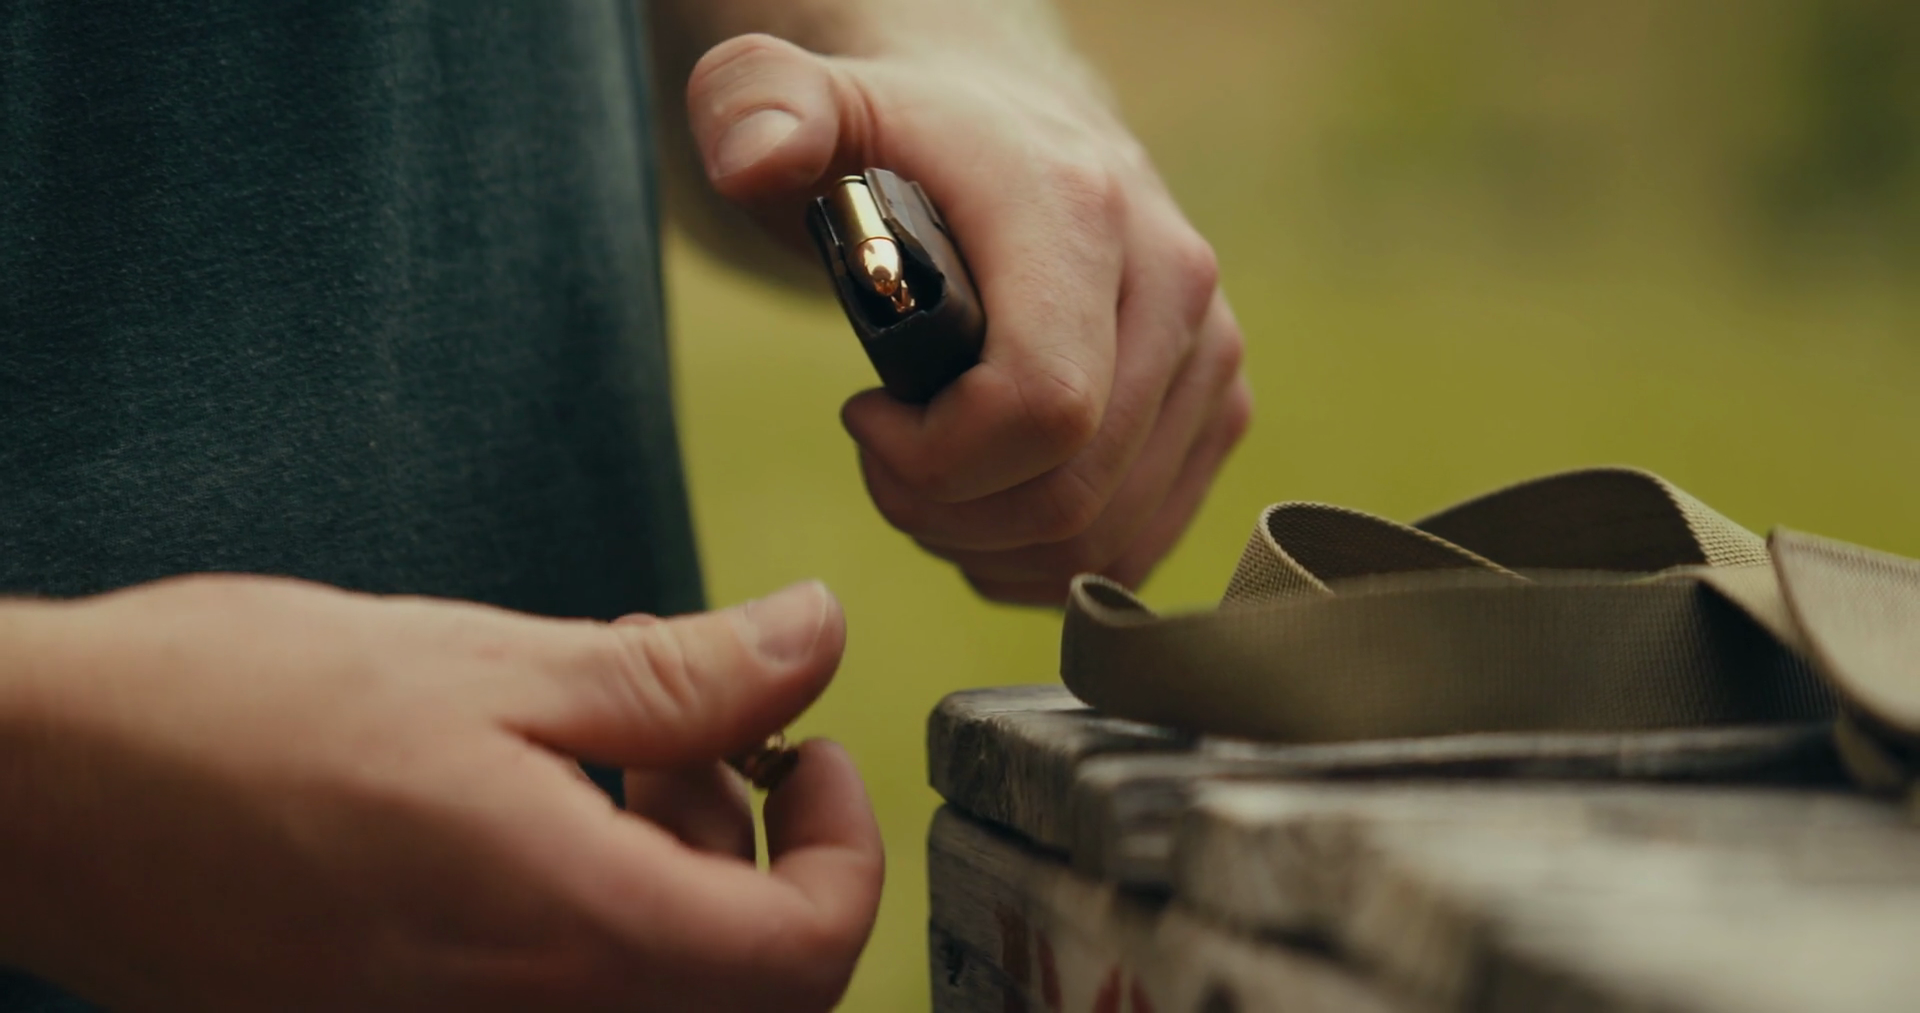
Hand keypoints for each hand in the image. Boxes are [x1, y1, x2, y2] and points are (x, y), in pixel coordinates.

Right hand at [0, 575, 880, 1011]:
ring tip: (590, 740)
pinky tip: (523, 797)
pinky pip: (552, 993)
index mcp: (566, 932)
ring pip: (650, 988)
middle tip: (683, 729)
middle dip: (747, 847)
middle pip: (738, 980)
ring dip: (668, 870)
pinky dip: (585, 906)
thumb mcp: (490, 665)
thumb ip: (680, 675)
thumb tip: (817, 636)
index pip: (806, 954)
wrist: (36, 789)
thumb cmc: (237, 712)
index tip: (814, 753)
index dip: (845, 851)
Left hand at [683, 33, 1252, 604]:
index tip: (863, 413)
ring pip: (1104, 541)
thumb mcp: (799, 100)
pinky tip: (987, 504)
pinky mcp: (1220, 409)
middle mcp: (1174, 282)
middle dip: (945, 513)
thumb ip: (757, 108)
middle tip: (883, 461)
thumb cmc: (896, 140)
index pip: (1040, 406)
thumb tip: (755, 162)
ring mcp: (1210, 354)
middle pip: (1070, 495)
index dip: (933, 458)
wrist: (1009, 130)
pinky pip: (1136, 551)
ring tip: (930, 477)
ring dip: (989, 545)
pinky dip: (1044, 562)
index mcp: (1080, 213)